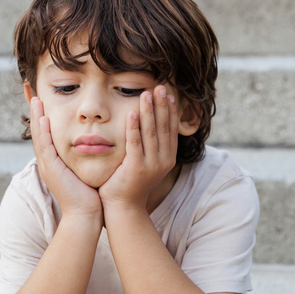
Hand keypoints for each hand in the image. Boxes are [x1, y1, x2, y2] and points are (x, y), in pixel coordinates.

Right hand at [30, 97, 101, 220]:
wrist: (85, 215)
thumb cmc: (89, 194)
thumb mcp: (84, 169)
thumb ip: (84, 155)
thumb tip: (93, 142)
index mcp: (54, 159)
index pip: (46, 131)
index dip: (42, 114)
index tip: (41, 96)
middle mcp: (48, 160)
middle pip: (38, 130)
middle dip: (35, 110)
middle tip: (31, 90)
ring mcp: (47, 165)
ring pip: (39, 135)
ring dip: (37, 116)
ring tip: (35, 98)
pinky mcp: (51, 170)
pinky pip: (45, 147)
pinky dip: (43, 132)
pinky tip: (44, 118)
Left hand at [99, 85, 178, 211]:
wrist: (123, 207)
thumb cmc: (131, 183)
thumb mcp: (147, 163)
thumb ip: (151, 146)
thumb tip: (152, 124)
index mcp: (168, 158)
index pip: (171, 129)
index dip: (170, 110)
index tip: (169, 94)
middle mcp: (163, 161)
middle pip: (164, 127)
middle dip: (162, 105)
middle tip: (160, 86)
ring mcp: (150, 165)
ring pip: (151, 132)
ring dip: (149, 111)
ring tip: (146, 94)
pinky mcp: (135, 168)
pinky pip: (135, 143)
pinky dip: (134, 127)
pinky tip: (132, 113)